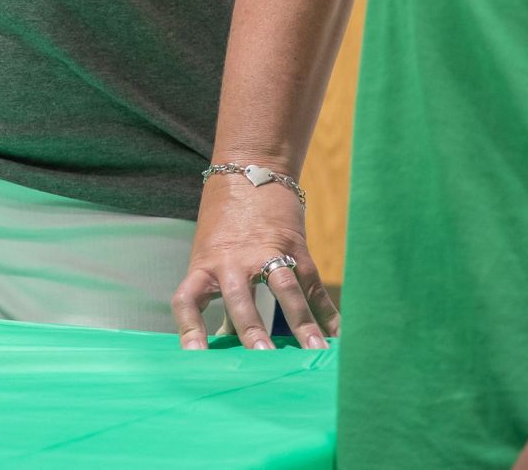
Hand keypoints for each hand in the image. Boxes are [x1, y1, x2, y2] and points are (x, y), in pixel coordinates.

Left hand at [172, 171, 333, 350]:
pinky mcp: (295, 248)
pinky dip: (327, 314)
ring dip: (301, 322)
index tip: (195, 356)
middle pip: (241, 297)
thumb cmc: (225, 225)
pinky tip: (339, 338)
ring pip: (285, 289)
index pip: (188, 300)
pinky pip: (313, 286)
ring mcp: (267, 253)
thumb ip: (218, 297)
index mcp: (205, 265)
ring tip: (314, 352)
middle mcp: (233, 261)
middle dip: (252, 328)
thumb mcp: (212, 256)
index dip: (189, 328)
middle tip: (263, 357)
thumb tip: (221, 340)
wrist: (250, 170)